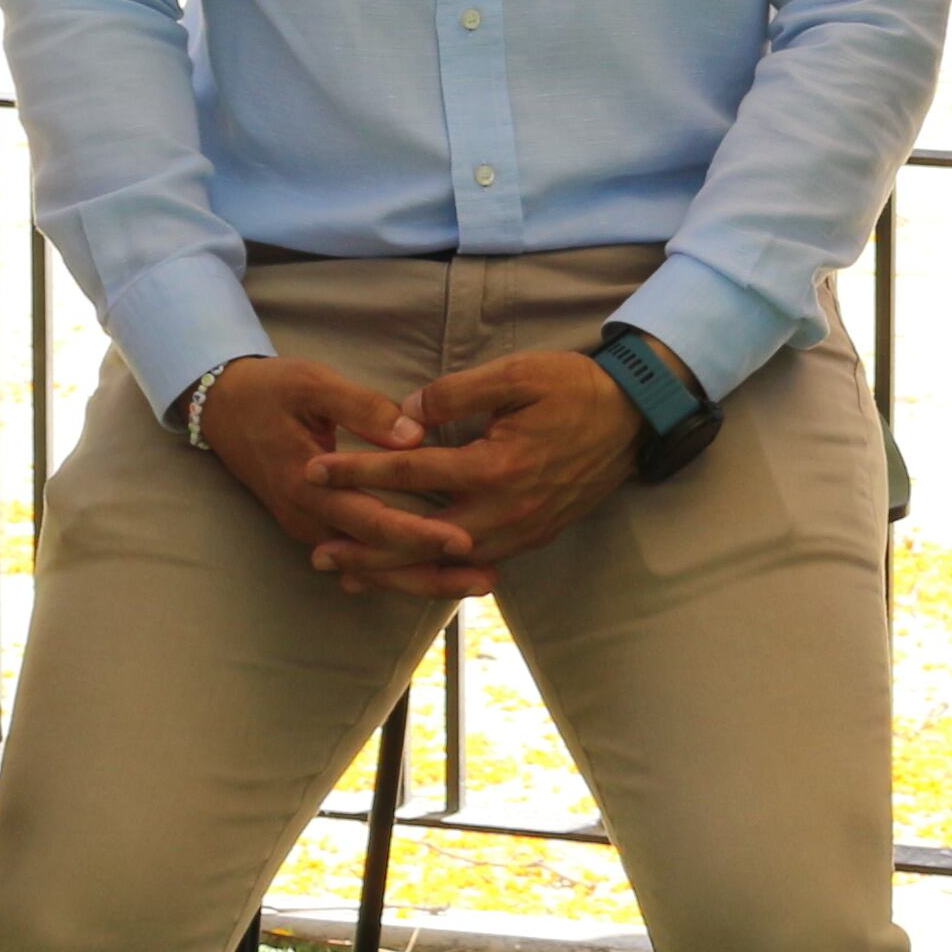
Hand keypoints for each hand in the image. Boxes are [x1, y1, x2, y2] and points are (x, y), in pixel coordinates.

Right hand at [192, 357, 484, 596]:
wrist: (223, 409)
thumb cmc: (271, 390)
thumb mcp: (313, 384)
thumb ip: (361, 408)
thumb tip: (413, 435)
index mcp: (310, 484)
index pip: (373, 520)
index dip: (418, 534)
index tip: (463, 542)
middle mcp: (310, 517)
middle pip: (378, 557)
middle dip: (433, 571)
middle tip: (486, 577)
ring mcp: (311, 527)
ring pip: (371, 565)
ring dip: (422, 577)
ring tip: (475, 581)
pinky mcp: (316, 525)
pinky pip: (360, 555)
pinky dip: (398, 569)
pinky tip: (438, 574)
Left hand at [301, 350, 646, 584]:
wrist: (635, 419)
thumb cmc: (576, 389)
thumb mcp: (518, 374)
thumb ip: (458, 394)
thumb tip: (406, 414)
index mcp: (494, 465)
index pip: (410, 471)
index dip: (358, 470)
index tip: (315, 471)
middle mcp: (503, 510)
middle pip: (417, 536)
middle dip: (363, 545)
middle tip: (316, 551)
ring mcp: (519, 531)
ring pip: (443, 561)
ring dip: (394, 570)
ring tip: (349, 576)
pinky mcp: (531, 538)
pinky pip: (472, 564)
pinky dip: (434, 572)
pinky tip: (410, 574)